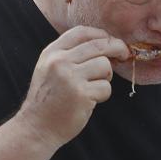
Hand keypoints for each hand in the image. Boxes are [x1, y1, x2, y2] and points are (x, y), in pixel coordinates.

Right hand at [15, 25, 129, 148]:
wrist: (37, 127)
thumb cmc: (48, 100)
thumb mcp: (49, 69)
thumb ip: (69, 55)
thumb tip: (104, 44)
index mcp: (52, 53)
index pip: (81, 32)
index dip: (101, 35)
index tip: (111, 42)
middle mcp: (60, 61)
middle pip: (99, 45)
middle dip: (117, 48)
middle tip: (124, 56)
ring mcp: (70, 77)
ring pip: (105, 65)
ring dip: (106, 78)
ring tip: (94, 88)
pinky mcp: (81, 94)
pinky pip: (106, 87)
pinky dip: (103, 95)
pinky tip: (90, 101)